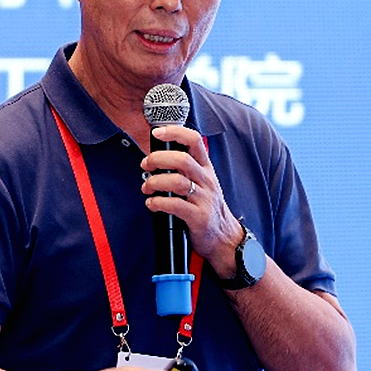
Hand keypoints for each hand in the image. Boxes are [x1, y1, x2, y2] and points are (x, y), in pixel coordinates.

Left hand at [140, 125, 244, 276]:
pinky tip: (152, 203)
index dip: (175, 132)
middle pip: (182, 159)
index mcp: (206, 168)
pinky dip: (158, 202)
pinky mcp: (199, 217)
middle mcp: (207, 180)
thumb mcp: (203, 183)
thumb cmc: (207, 208)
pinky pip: (176, 206)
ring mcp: (204, 199)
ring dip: (155, 182)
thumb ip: (185, 169)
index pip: (194, 140)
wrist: (225, 238)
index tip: (157, 132)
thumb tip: (157, 156)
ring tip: (146, 187)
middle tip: (145, 165)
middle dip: (157, 159)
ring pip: (177, 182)